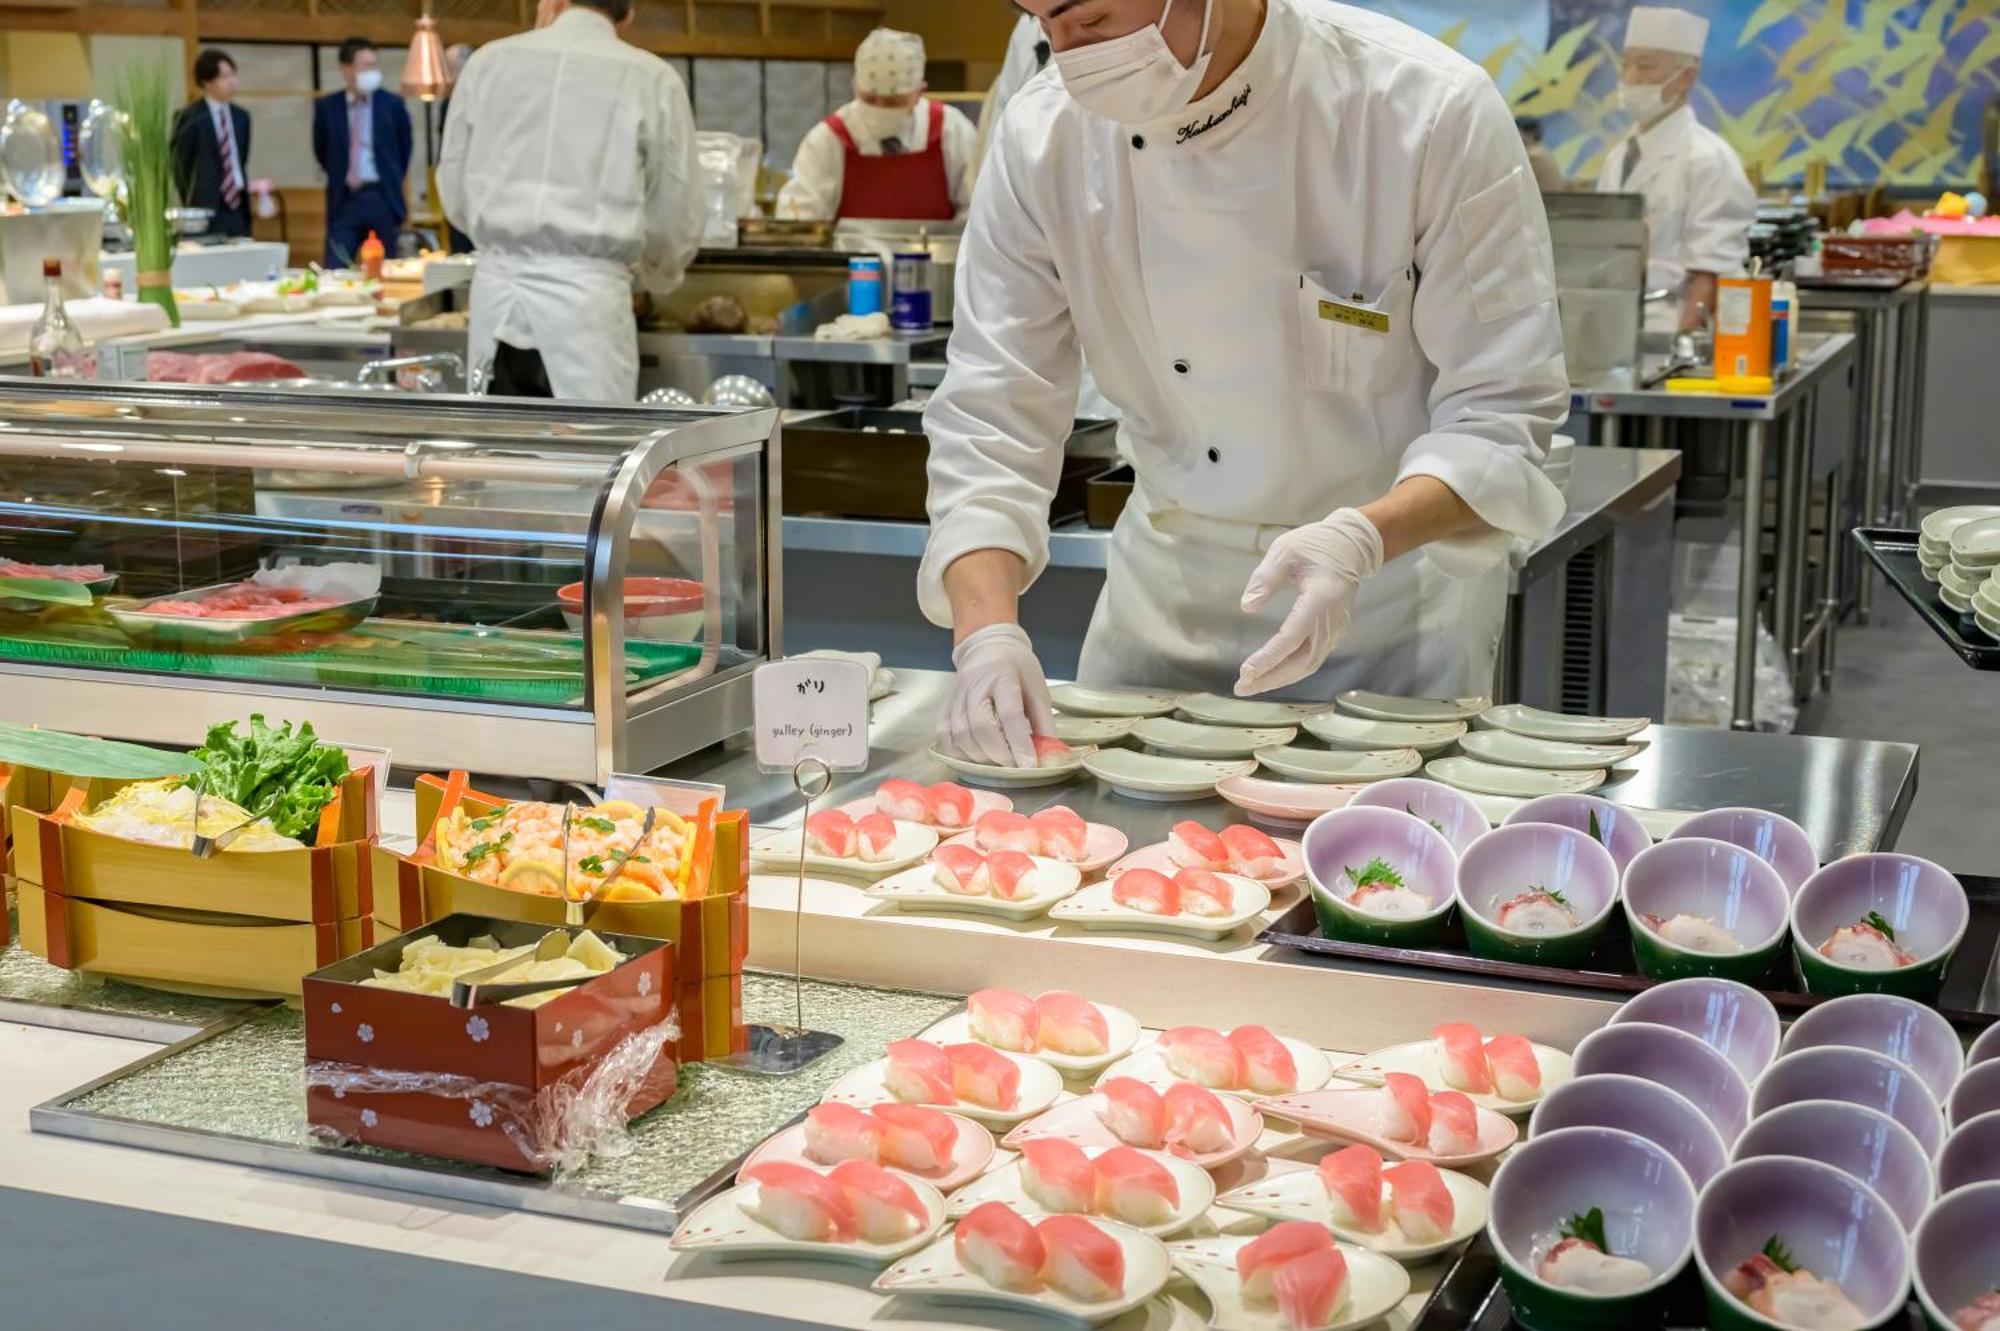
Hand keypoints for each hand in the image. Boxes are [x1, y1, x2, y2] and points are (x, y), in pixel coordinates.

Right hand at [940, 623, 1056, 767]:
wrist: (987, 646)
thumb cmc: (1016, 667)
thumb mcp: (1037, 686)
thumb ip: (1043, 719)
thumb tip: (1048, 752)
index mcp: (1003, 677)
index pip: (1010, 714)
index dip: (1019, 743)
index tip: (1029, 765)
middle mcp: (975, 685)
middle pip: (981, 727)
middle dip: (999, 754)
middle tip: (1014, 765)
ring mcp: (956, 696)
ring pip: (961, 735)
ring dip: (980, 756)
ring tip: (997, 761)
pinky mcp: (944, 706)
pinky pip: (944, 736)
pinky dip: (958, 753)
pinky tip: (975, 756)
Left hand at [1236, 507, 1384, 697]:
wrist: (1353, 545)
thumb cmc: (1317, 544)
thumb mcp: (1285, 549)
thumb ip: (1266, 577)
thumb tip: (1248, 607)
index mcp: (1320, 599)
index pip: (1293, 637)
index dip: (1269, 657)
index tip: (1246, 671)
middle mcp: (1331, 621)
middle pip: (1302, 661)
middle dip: (1271, 678)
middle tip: (1242, 687)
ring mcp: (1336, 629)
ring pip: (1309, 665)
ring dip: (1280, 679)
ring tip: (1251, 686)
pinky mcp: (1334, 632)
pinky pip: (1313, 659)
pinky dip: (1292, 671)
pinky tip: (1272, 675)